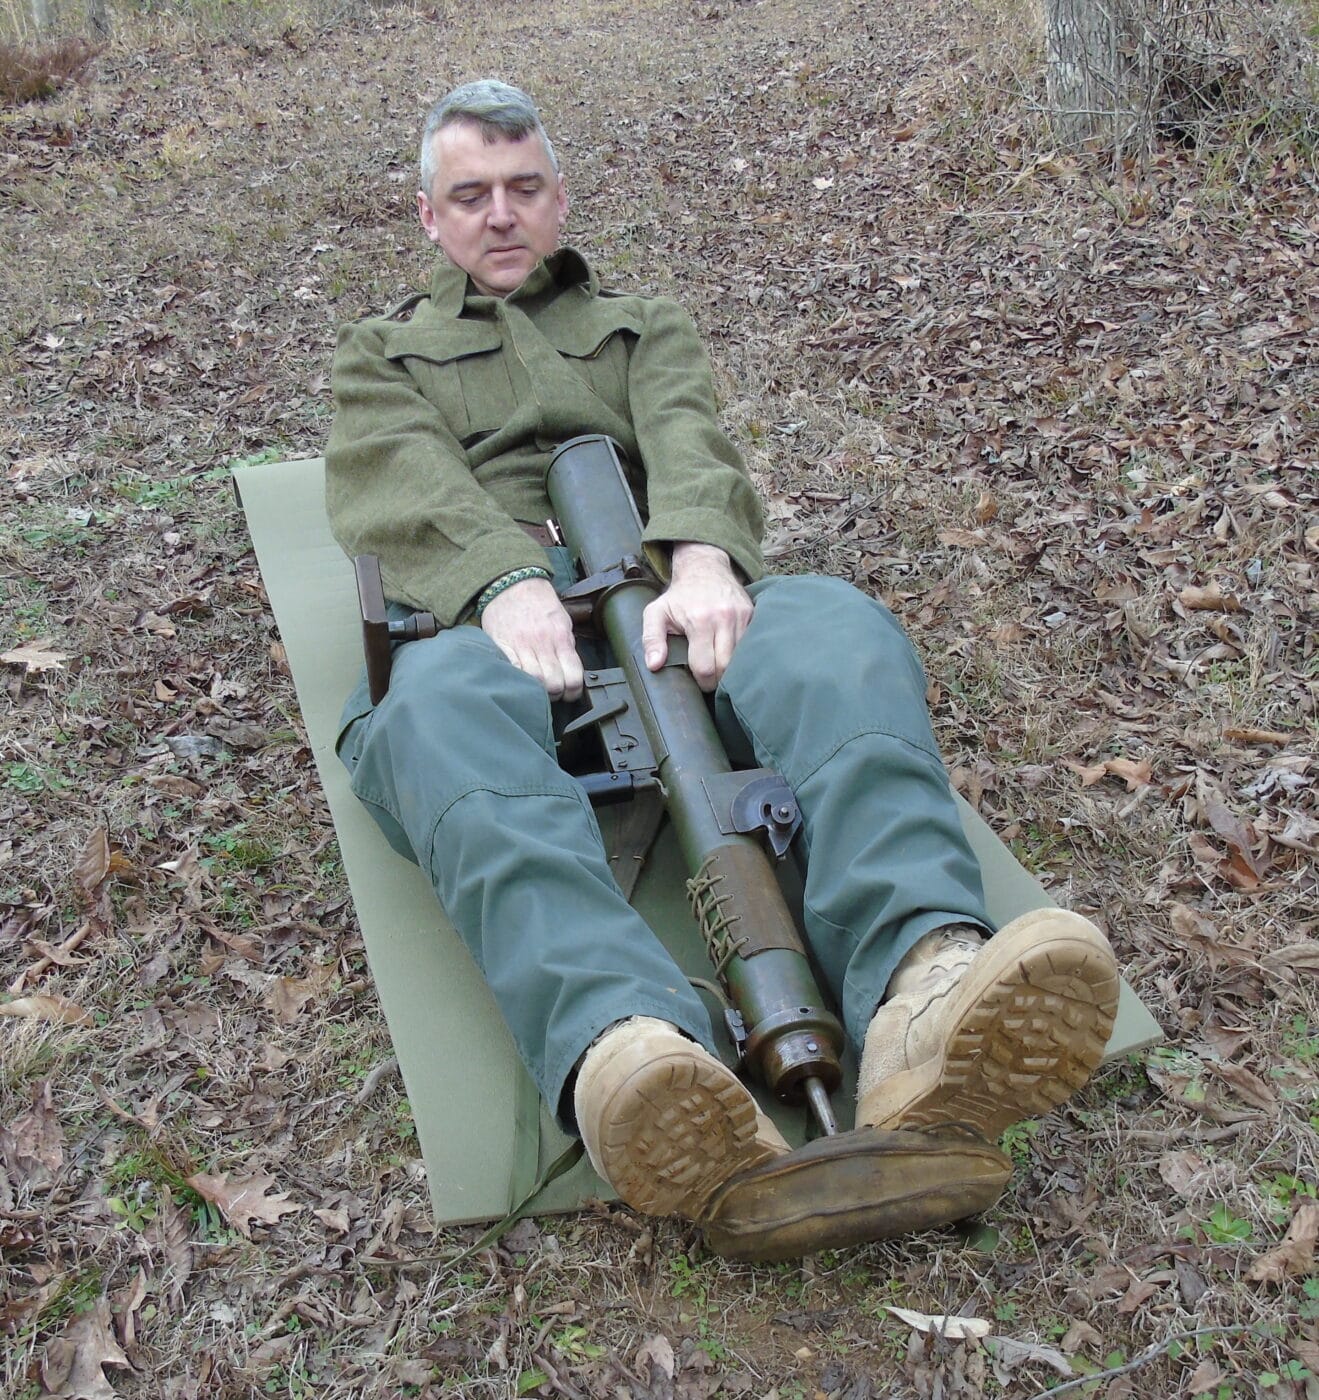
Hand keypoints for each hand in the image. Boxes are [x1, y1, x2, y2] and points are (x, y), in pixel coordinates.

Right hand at [480, 577, 583, 700]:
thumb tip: (571, 672)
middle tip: (551, 692)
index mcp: (561, 638)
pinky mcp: (503, 646)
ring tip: (536, 688)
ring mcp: (522, 646)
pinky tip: (520, 679)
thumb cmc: (539, 603)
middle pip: (554, 684)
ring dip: (537, 691)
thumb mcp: (562, 622)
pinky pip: (513, 671)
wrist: (513, 583)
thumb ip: (566, 647)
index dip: (573, 692)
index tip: (568, 693)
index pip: (574, 678)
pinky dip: (518, 680)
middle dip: (555, 694)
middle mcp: (544, 643)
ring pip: (534, 682)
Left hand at [642, 543, 752, 691]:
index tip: (697, 681)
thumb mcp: (656, 613)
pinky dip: (742, 654)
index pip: (705, 667)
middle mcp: (724, 618)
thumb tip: (654, 665)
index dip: (701, 681)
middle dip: (717, 679)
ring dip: (731, 668)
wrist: (704, 568)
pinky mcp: (752, 614)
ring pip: (742, 658)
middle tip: (709, 679)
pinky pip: (751, 644)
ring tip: (719, 668)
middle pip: (726, 666)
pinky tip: (731, 655)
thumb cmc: (679, 595)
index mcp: (700, 620)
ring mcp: (741, 616)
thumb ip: (651, 639)